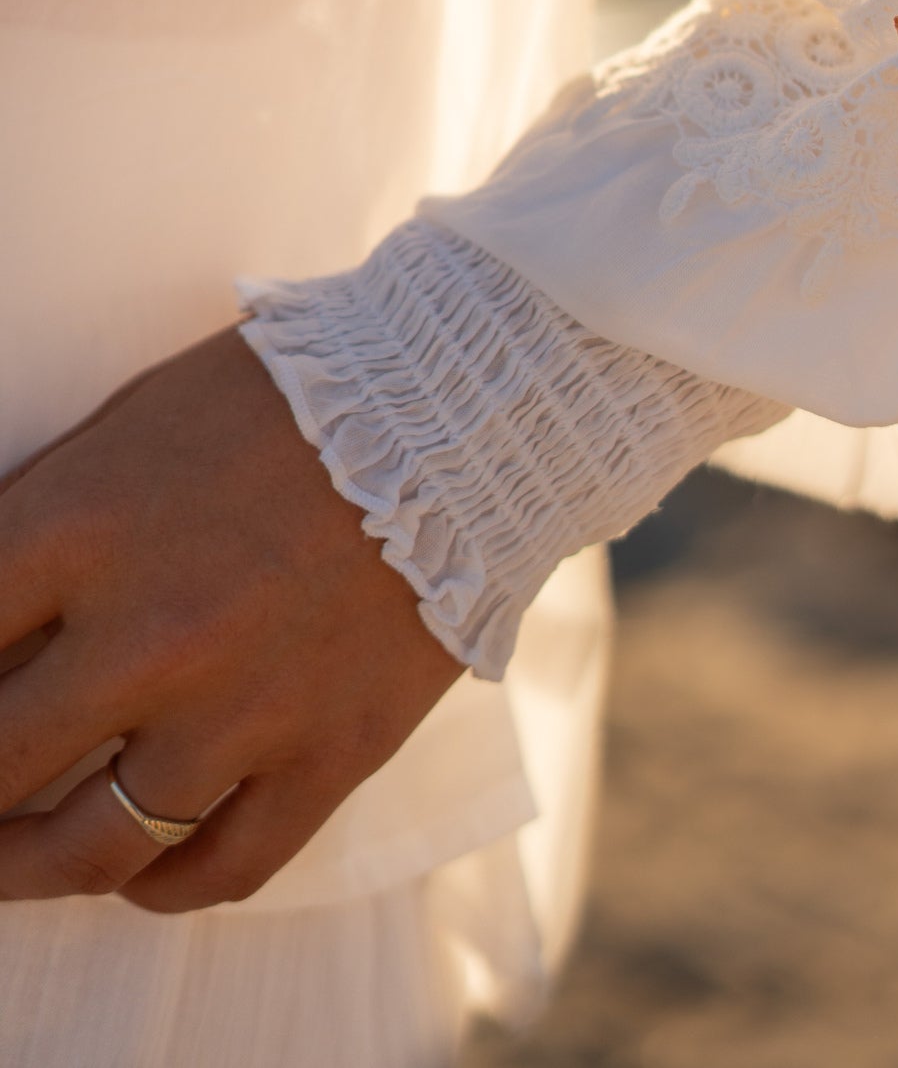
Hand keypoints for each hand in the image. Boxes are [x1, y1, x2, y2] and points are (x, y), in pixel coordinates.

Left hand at [0, 327, 462, 911]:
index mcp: (85, 527)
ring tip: (6, 858)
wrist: (462, 403)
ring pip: (94, 846)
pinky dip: (161, 889)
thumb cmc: (286, 397)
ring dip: (22, 866)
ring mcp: (247, 704)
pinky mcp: (333, 749)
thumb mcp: (132, 422)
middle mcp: (154, 631)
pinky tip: (136, 876)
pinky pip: (223, 867)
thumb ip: (40, 517)